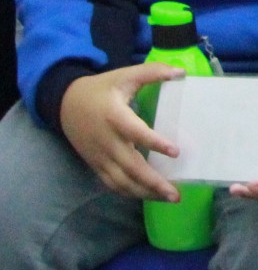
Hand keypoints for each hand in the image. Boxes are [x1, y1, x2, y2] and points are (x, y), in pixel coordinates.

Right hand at [58, 65, 184, 201]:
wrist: (65, 103)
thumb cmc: (101, 89)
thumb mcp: (124, 75)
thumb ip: (152, 72)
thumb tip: (181, 71)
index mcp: (115, 117)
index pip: (136, 133)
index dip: (155, 143)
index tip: (176, 152)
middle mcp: (107, 141)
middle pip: (130, 167)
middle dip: (154, 182)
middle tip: (177, 194)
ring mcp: (99, 156)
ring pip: (121, 181)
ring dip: (145, 192)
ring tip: (169, 198)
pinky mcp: (95, 164)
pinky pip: (112, 183)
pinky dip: (129, 192)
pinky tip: (148, 196)